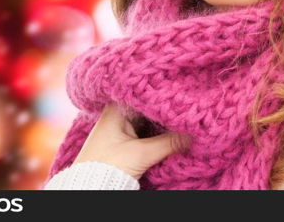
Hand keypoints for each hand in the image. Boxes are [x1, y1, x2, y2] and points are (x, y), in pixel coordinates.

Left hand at [72, 102, 190, 179]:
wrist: (90, 189)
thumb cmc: (107, 166)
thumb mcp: (141, 153)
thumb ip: (169, 142)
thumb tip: (194, 134)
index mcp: (115, 109)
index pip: (143, 95)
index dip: (162, 95)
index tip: (181, 96)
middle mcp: (116, 115)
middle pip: (146, 108)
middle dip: (164, 112)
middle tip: (186, 110)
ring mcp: (120, 129)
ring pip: (147, 122)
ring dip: (162, 124)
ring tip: (182, 121)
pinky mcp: (123, 143)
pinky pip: (145, 133)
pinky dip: (157, 135)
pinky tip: (171, 135)